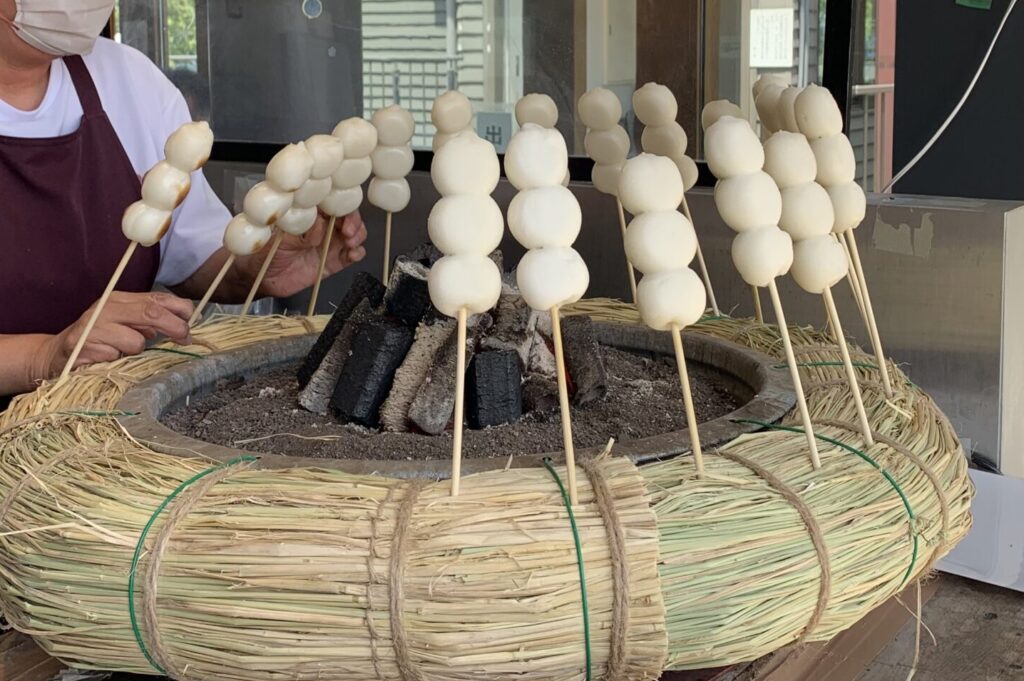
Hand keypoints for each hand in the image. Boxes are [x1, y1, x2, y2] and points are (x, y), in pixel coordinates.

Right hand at [36, 292, 193, 376]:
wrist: (56, 355)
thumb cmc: (100, 340)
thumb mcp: (126, 324)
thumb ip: (151, 321)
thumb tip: (184, 325)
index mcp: (119, 299)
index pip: (157, 298)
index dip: (180, 310)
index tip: (191, 324)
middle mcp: (106, 308)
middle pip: (151, 312)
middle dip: (174, 327)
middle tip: (185, 339)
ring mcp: (93, 326)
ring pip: (136, 341)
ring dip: (136, 350)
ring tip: (121, 351)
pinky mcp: (81, 346)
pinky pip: (115, 357)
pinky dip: (115, 361)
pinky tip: (103, 358)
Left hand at [240, 211, 367, 298]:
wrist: (260, 278)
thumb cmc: (263, 251)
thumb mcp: (278, 237)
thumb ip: (300, 231)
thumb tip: (320, 223)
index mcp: (309, 213)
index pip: (330, 201)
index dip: (340, 204)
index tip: (341, 212)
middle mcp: (323, 226)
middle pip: (348, 216)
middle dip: (354, 221)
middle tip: (348, 232)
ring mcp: (330, 243)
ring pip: (355, 234)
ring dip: (358, 236)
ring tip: (350, 244)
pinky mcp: (334, 262)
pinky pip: (352, 255)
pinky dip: (357, 253)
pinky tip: (352, 255)